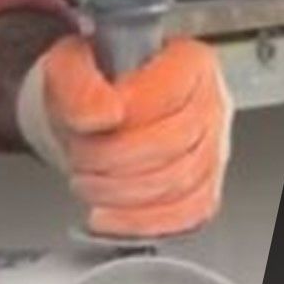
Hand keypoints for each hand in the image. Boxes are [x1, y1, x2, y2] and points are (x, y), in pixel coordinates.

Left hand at [17, 35, 232, 237]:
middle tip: (81, 159)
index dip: (126, 116)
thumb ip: (78, 83)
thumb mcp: (69, 69)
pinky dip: (143, 221)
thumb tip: (103, 113)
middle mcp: (211, 103)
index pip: (170, 94)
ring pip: (182, 183)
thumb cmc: (92, 90)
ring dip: (123, 193)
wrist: (94, 117)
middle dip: (115, 159)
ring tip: (88, 183)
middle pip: (176, 143)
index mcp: (189, 63)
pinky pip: (190, 213)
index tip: (89, 125)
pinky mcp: (206, 187)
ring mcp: (214, 148)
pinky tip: (111, 216)